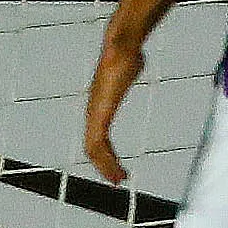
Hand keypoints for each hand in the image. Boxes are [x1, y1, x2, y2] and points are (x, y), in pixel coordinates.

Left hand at [81, 34, 145, 186]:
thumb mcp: (129, 68)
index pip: (97, 136)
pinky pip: (97, 143)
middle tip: (117, 179)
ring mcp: (94, 113)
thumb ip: (129, 71)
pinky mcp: (99, 114)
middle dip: (104, 165)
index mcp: (100, 105)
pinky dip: (106, 159)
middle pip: (93, 146)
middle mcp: (93, 111)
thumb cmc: (126, 54)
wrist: (122, 49)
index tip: (116, 165)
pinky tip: (116, 168)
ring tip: (118, 179)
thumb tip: (135, 60)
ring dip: (105, 166)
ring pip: (93, 149)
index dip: (105, 153)